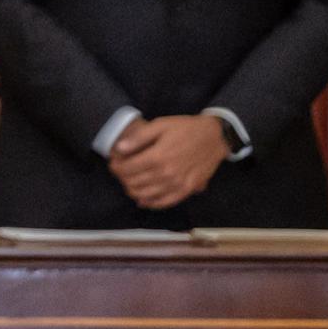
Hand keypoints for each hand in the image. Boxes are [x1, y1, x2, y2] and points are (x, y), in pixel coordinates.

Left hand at [110, 115, 228, 210]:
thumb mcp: (160, 125)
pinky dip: (152, 203)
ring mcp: (178, 184)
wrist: (214, 136)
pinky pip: (166, 202)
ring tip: (129, 184)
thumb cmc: (185, 128)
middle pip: (135, 184)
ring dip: (134, 192)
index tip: (113, 164)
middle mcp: (167, 174)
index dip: (116, 168)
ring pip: (147, 196)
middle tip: (120, 173)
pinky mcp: (188, 189)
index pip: (127, 170)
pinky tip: (144, 200)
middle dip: (123, 179)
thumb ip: (138, 138)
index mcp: (157, 157)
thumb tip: (119, 149)